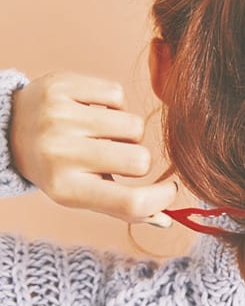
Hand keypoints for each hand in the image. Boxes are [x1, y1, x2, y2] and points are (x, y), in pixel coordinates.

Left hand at [9, 72, 177, 223]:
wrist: (11, 129)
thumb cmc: (57, 167)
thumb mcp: (82, 193)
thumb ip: (125, 208)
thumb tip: (167, 219)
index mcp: (66, 189)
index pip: (130, 202)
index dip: (161, 198)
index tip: (169, 190)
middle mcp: (60, 153)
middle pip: (139, 161)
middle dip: (138, 159)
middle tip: (118, 157)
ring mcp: (59, 117)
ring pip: (134, 125)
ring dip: (126, 131)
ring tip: (103, 134)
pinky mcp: (61, 86)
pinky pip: (118, 94)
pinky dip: (113, 104)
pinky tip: (93, 111)